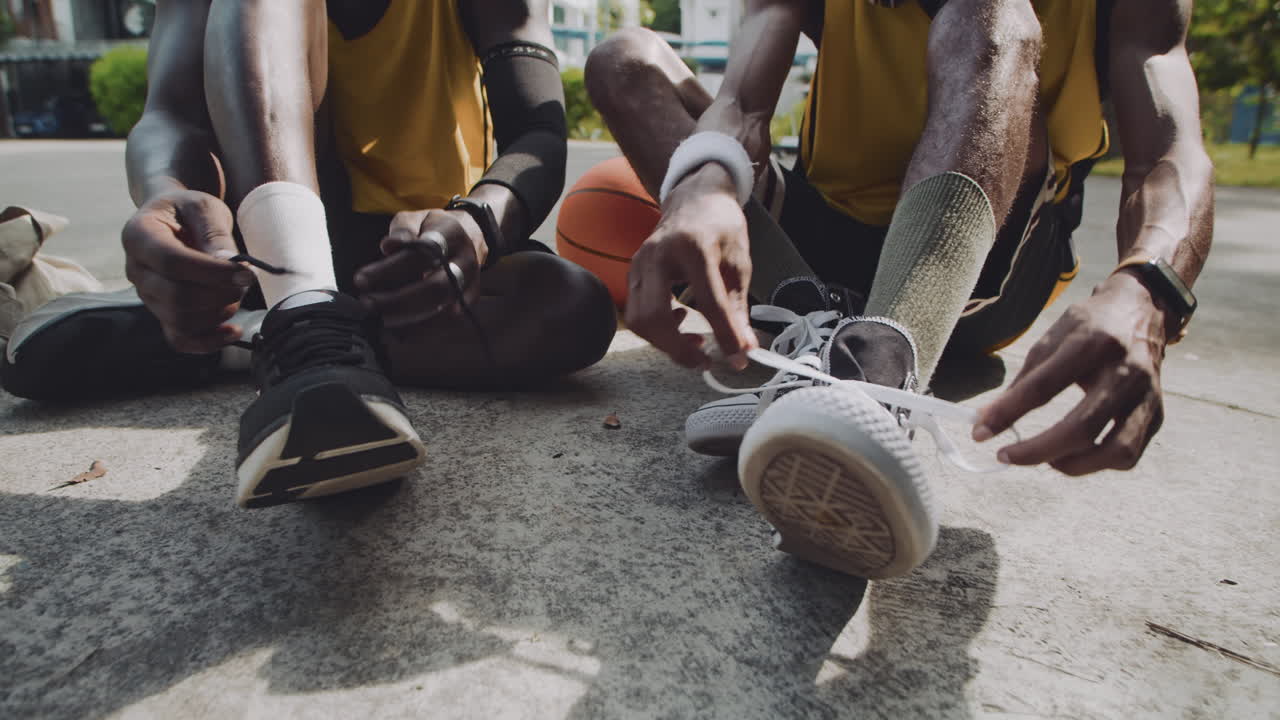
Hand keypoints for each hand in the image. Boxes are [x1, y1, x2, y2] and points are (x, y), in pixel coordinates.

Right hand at [122, 190, 253, 352]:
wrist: (173, 219)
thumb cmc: (187, 210)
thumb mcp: (203, 207)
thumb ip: (214, 233)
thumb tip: (227, 263)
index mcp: (139, 236)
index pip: (172, 262)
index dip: (213, 273)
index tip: (246, 273)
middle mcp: (136, 270)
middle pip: (176, 297)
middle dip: (220, 294)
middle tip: (246, 281)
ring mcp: (147, 296)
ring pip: (181, 321)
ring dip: (219, 312)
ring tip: (237, 292)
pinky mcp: (162, 313)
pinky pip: (180, 340)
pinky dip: (209, 342)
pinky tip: (233, 331)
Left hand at [354, 208, 485, 329]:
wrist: (468, 238)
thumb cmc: (431, 230)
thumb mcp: (416, 218)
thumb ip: (402, 229)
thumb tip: (389, 246)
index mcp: (452, 235)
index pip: (422, 254)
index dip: (391, 268)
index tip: (360, 279)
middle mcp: (465, 262)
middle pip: (436, 287)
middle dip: (398, 300)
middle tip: (367, 304)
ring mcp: (470, 285)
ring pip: (443, 310)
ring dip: (408, 319)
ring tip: (379, 320)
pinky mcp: (468, 304)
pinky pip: (446, 324)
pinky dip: (420, 331)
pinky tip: (397, 331)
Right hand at [625, 164, 756, 369]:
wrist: (694, 198)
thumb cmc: (720, 226)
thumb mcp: (739, 262)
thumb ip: (739, 307)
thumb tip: (745, 347)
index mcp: (693, 247)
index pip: (708, 302)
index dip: (725, 336)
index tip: (738, 359)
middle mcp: (658, 254)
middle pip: (654, 316)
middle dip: (678, 348)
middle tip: (705, 361)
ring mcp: (639, 263)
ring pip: (639, 319)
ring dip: (665, 342)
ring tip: (696, 343)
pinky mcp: (633, 272)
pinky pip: (637, 312)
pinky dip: (657, 329)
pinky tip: (681, 322)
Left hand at [974, 272, 1171, 474]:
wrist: (1144, 311)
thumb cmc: (1090, 326)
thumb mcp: (1051, 340)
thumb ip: (1021, 382)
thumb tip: (985, 421)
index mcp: (1093, 343)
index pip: (1044, 387)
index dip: (1008, 414)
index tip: (980, 433)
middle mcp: (1126, 371)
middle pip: (1082, 427)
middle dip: (1038, 451)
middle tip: (1007, 456)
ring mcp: (1148, 396)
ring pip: (1116, 451)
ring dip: (1074, 465)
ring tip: (1046, 460)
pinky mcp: (1157, 414)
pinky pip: (1128, 455)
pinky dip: (1098, 463)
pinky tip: (1075, 454)